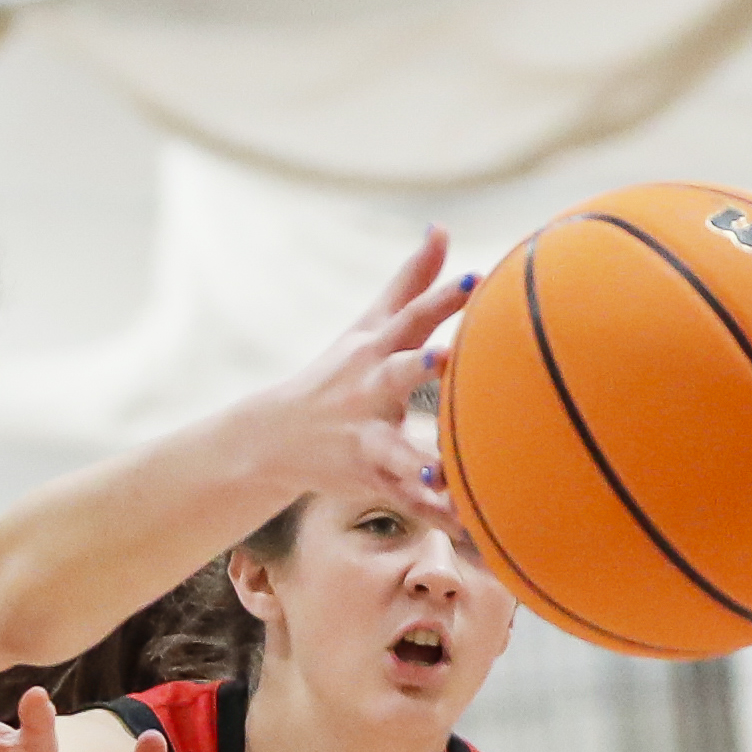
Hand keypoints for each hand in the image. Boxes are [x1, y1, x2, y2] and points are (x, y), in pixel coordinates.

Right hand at [238, 226, 476, 519]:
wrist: (274, 438)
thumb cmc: (337, 373)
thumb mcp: (368, 326)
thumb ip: (410, 280)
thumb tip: (442, 228)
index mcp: (375, 350)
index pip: (411, 317)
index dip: (441, 297)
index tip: (476, 278)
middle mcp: (368, 391)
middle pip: (396, 374)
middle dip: (418, 366)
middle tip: (446, 357)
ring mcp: (365, 437)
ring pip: (396, 449)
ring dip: (418, 460)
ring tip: (442, 471)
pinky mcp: (369, 478)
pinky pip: (406, 498)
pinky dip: (432, 511)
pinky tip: (465, 523)